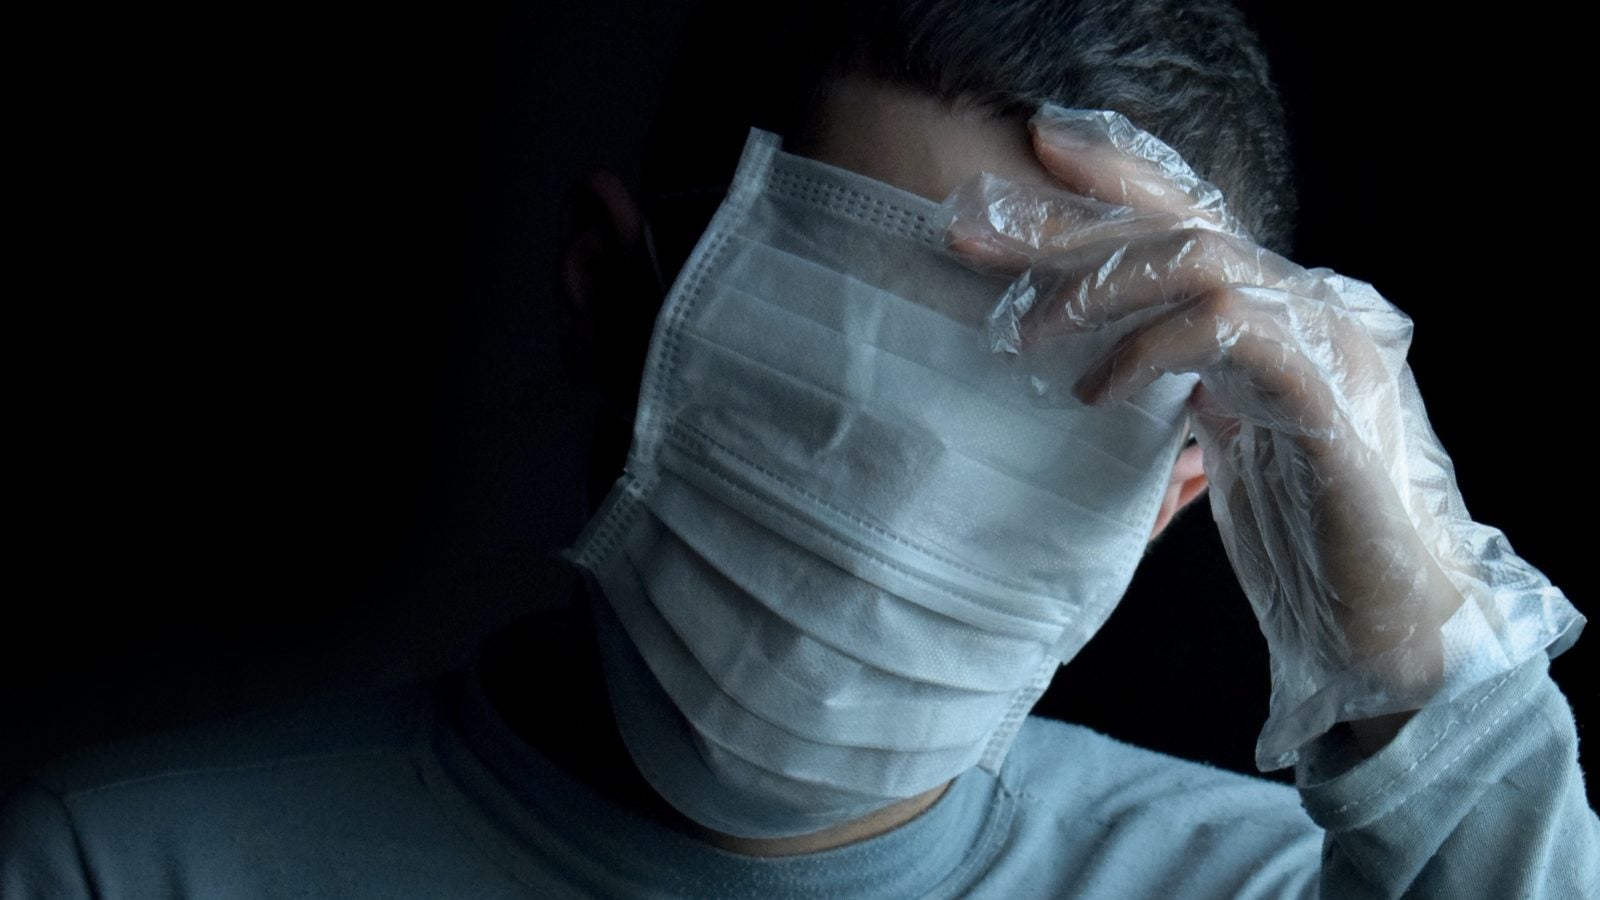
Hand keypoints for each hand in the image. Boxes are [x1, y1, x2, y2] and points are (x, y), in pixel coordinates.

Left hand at [942, 107, 1578, 768]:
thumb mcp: (1231, 438)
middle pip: (1178, 224)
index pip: (1195, 216)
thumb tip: (1114, 359)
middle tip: (973, 230)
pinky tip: (1099, 391)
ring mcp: (1323, 341)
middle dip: (1068, 222)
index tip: (1037, 145)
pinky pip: (1225, 331)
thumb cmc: (1309, 534)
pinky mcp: (1324, 394)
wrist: (1395, 616)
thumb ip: (1191, 384)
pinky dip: (1149, 350)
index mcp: (1280, 311)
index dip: (1119, 173)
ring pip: (1200, 259)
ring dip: (1098, 288)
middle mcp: (1307, 305)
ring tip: (1029, 334)